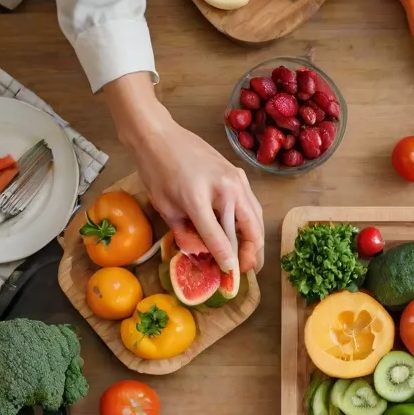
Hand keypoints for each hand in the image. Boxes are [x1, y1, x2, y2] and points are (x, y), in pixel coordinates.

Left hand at [104, 73, 263, 273]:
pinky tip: (240, 232)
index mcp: (201, 197)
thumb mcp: (166, 208)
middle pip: (251, 230)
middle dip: (249, 254)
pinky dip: (250, 222)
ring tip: (244, 255)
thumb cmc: (157, 170)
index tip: (230, 280)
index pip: (220, 239)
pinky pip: (251, 205)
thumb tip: (204, 256)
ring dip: (253, 239)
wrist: (158, 134)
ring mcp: (237, 179)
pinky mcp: (238, 175)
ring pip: (256, 218)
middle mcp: (227, 188)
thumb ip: (187, 234)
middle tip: (242, 269)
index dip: (227, 264)